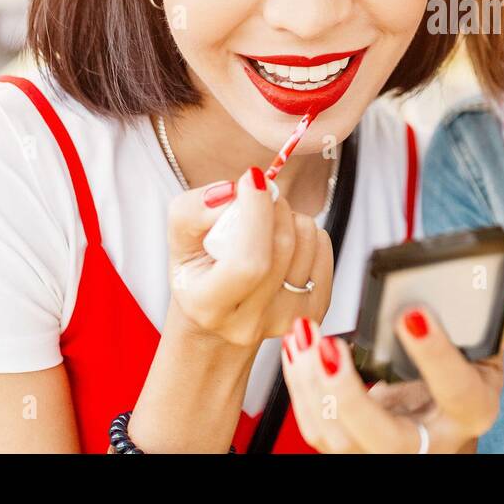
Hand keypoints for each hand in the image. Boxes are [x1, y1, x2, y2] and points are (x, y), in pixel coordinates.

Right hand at [167, 167, 332, 347]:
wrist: (217, 318)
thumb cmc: (197, 274)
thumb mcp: (180, 240)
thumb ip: (193, 210)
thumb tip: (232, 192)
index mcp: (209, 307)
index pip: (247, 262)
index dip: (255, 214)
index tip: (251, 181)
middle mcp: (249, 323)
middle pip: (282, 246)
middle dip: (272, 206)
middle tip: (257, 197)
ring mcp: (286, 320)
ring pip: (307, 241)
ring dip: (290, 216)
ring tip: (267, 225)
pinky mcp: (314, 310)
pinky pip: (323, 249)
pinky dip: (307, 232)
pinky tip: (284, 242)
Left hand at [280, 306, 503, 452]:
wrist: (443, 431)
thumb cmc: (462, 389)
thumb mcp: (486, 361)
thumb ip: (491, 335)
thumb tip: (499, 309)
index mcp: (471, 413)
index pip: (457, 389)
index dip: (435, 354)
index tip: (411, 315)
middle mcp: (430, 443)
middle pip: (384, 439)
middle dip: (348, 395)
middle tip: (329, 347)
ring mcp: (388, 452)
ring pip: (340, 438)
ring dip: (313, 386)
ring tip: (305, 338)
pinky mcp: (355, 448)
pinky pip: (320, 430)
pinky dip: (303, 389)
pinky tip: (299, 352)